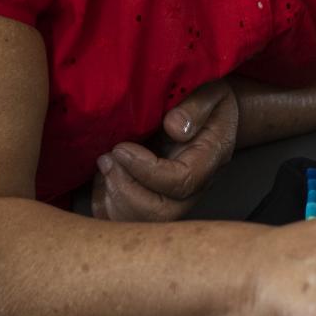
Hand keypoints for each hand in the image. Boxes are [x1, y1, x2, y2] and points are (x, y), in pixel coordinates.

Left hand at [90, 80, 240, 221]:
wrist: (213, 118)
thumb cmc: (211, 104)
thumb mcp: (212, 93)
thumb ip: (195, 107)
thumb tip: (175, 128)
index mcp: (208, 161)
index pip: (180, 182)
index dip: (146, 170)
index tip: (121, 147)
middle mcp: (193, 189)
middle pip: (160, 213)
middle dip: (126, 189)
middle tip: (106, 159)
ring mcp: (174, 200)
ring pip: (142, 222)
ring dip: (114, 197)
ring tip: (103, 164)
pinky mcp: (155, 202)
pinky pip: (127, 220)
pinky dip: (107, 205)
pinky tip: (102, 178)